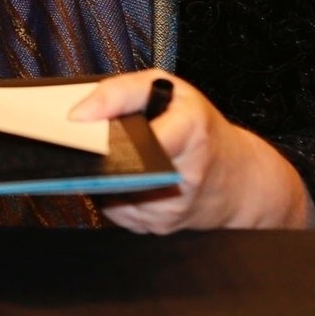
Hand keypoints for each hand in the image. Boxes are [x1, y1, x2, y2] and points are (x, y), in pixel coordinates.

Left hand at [68, 71, 314, 231]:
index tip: (78, 129)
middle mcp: (186, 174)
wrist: (236, 177)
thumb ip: (121, 92)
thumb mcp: (166, 88)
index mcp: (192, 131)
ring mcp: (174, 207)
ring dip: (100, 177)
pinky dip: (110, 194)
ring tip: (107, 157)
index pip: (143, 139)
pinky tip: (119, 179)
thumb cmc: (197, 126)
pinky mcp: (160, 227)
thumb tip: (79, 114)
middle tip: (79, 144)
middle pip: (121, 172)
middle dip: (96, 159)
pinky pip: (116, 211)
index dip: (109, 137)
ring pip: (112, 194)